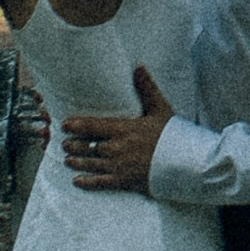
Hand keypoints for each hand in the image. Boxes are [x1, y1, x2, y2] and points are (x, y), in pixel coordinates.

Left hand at [63, 68, 173, 190]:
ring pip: (92, 164)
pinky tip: (77, 181)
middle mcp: (118, 148)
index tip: (65, 124)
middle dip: (74, 145)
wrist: (186, 163)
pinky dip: (88, 182)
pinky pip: (101, 183)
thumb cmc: (174, 135)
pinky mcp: (125, 181)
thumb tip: (138, 67)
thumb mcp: (161, 109)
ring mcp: (120, 166)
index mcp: (124, 129)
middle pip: (89, 146)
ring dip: (77, 162)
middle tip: (63, 143)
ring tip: (67, 160)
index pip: (94, 126)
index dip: (77, 125)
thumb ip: (147, 88)